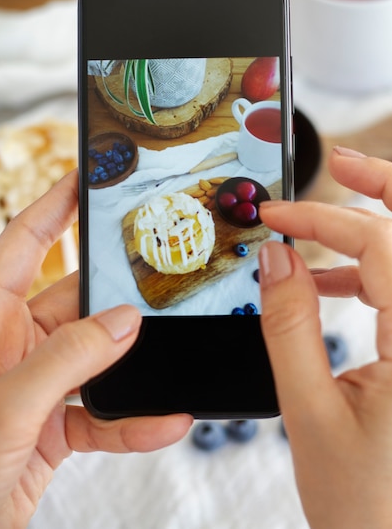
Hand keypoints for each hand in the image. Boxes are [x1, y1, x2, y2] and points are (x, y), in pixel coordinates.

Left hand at [0, 170, 191, 528]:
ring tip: (170, 356)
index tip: (89, 178)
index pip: (22, 243)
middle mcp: (9, 343)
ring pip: (96, 358)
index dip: (56, 206)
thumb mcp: (4, 407)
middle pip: (75, 302)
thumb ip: (67, 359)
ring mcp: (33, 383)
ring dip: (132, 365)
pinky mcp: (51, 423)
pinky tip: (163, 420)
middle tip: (161, 281)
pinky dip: (131, 420)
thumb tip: (124, 322)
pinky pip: (101, 413)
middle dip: (117, 298)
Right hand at [258, 147, 391, 528]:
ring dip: (373, 230)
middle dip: (383, 189)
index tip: (276, 217)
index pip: (380, 246)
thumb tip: (277, 260)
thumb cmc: (367, 507)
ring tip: (318, 221)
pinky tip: (326, 282)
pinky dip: (368, 274)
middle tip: (341, 164)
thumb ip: (289, 326)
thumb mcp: (309, 411)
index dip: (324, 219)